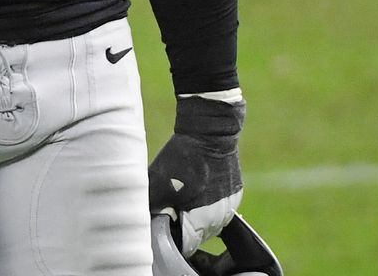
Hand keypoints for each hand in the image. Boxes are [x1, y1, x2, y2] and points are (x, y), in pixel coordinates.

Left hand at [149, 95, 244, 253]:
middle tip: (165, 209)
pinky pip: (217, 207)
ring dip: (193, 214)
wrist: (210, 132)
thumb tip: (143, 219)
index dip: (169, 237)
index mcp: (203, 221)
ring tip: (178, 196)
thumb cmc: (182, 158)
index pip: (185, 244)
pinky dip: (204, 203)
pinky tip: (191, 188)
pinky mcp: (234, 193)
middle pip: (197, 234)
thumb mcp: (158, 182)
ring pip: (208, 221)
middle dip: (181, 226)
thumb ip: (151, 206)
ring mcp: (230, 206)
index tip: (158, 226)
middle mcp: (220, 218)